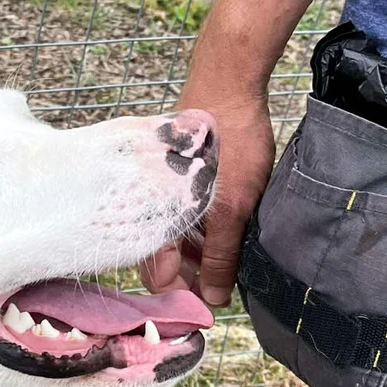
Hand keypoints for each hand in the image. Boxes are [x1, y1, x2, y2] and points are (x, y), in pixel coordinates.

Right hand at [142, 82, 275, 307]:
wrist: (231, 81)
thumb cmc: (230, 140)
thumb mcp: (235, 207)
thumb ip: (223, 256)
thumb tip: (216, 298)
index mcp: (155, 218)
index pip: (156, 277)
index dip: (182, 297)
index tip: (210, 306)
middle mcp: (151, 208)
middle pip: (163, 261)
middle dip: (191, 279)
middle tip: (223, 287)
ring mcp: (164, 193)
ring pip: (175, 239)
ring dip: (199, 256)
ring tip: (229, 262)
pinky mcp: (178, 179)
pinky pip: (183, 217)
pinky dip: (201, 231)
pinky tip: (225, 233)